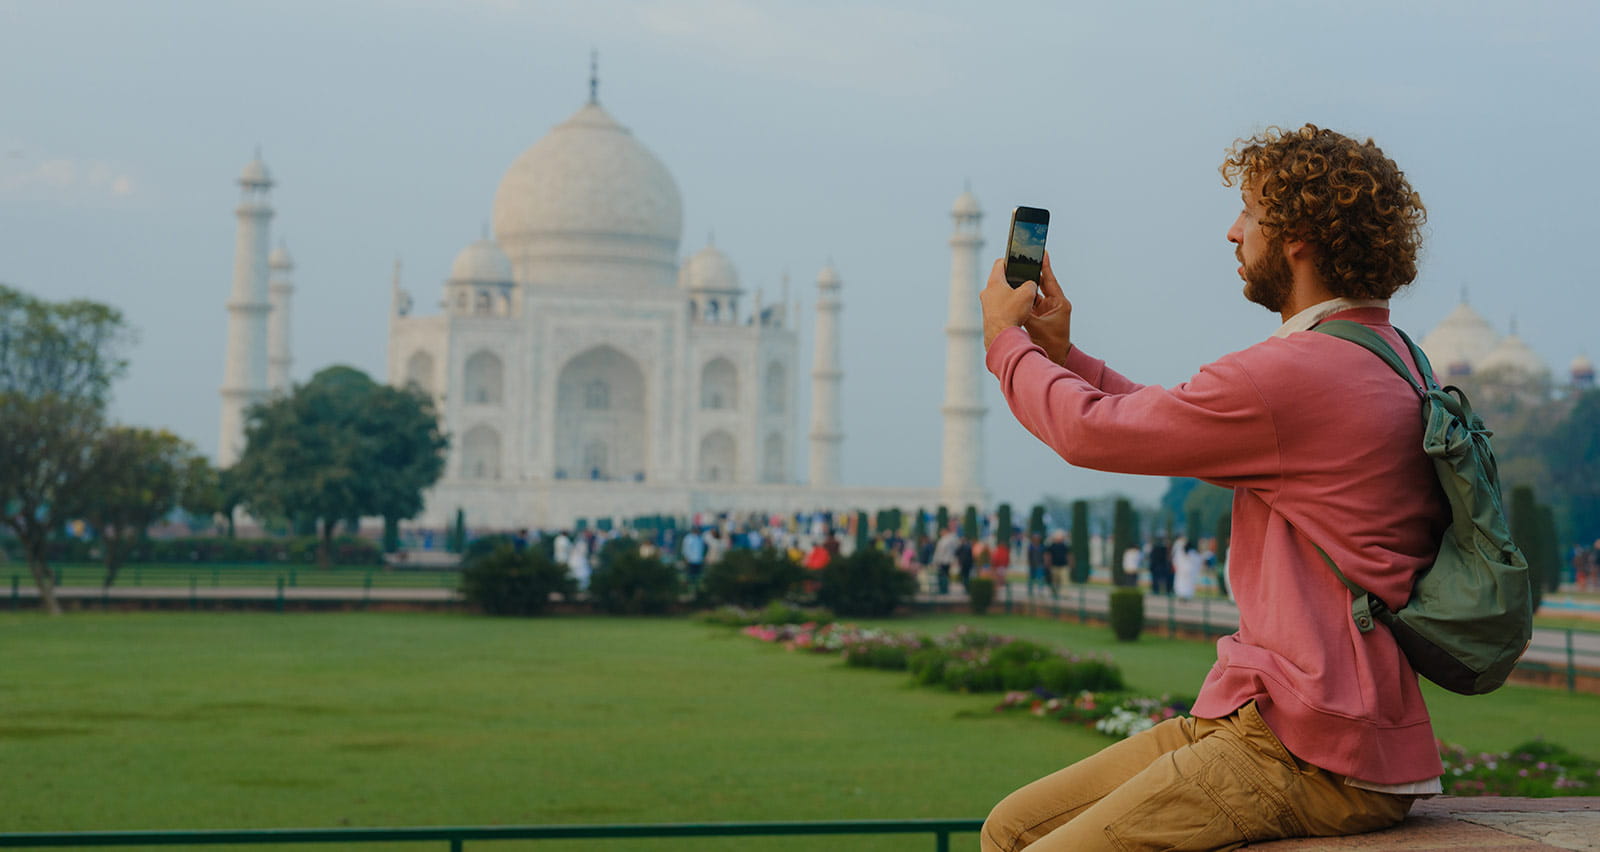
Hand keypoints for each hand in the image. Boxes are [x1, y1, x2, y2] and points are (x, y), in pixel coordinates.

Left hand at [979, 259, 1038, 348]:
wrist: (1000, 336)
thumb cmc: (1012, 313)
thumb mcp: (1028, 294)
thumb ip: (1031, 284)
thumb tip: (1030, 285)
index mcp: (994, 282)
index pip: (999, 263)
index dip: (1010, 260)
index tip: (1018, 263)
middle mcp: (986, 292)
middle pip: (1000, 280)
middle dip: (1013, 280)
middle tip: (1024, 283)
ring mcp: (986, 305)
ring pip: (999, 294)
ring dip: (1010, 295)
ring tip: (1022, 300)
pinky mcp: (988, 316)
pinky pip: (998, 306)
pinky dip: (1007, 307)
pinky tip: (1017, 313)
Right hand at [1022, 251, 1072, 365]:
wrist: (1056, 358)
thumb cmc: (1051, 344)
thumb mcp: (1036, 326)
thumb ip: (1024, 312)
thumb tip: (1013, 301)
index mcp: (1059, 303)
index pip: (1050, 280)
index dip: (1045, 266)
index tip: (1042, 252)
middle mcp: (1054, 304)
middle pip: (1041, 285)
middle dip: (1032, 275)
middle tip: (1024, 262)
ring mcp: (1047, 311)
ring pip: (1035, 295)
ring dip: (1026, 288)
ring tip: (1015, 276)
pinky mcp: (1041, 317)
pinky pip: (1031, 304)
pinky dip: (1024, 300)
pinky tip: (1014, 293)